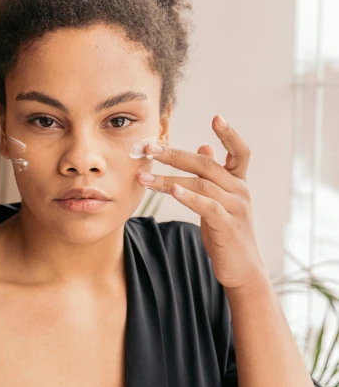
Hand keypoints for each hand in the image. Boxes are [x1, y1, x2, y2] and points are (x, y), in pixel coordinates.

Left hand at [137, 115, 266, 289]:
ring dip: (168, 179)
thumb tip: (204, 146)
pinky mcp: (228, 225)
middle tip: (148, 147)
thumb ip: (213, 175)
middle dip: (174, 154)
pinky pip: (207, 206)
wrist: (242, 269)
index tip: (217, 117)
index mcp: (238, 182)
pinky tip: (172, 191)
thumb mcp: (220, 200)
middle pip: (206, 164)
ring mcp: (236, 207)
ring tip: (143, 177)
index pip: (240, 152)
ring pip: (200, 184)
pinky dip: (189, 197)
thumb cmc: (226, 232)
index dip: (229, 134)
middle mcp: (240, 190)